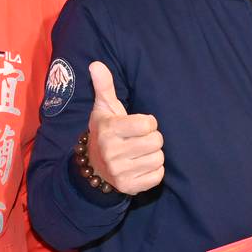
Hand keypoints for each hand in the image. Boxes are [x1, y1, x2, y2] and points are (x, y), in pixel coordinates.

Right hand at [85, 60, 164, 194]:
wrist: (93, 166)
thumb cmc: (105, 132)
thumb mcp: (104, 108)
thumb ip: (104, 86)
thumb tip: (96, 64)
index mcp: (109, 130)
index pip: (148, 124)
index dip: (148, 122)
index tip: (137, 125)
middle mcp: (112, 152)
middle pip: (157, 142)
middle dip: (152, 138)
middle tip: (139, 140)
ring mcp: (120, 172)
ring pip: (159, 159)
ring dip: (153, 155)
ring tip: (139, 153)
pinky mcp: (129, 187)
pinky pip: (158, 176)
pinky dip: (154, 171)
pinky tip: (141, 166)